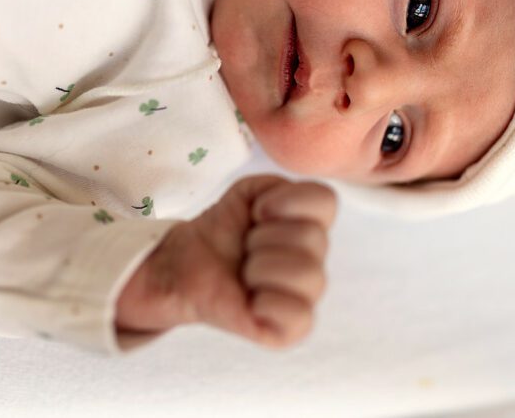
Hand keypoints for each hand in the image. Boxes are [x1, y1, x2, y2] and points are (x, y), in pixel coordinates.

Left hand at [115, 174, 336, 347]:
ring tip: (246, 273)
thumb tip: (275, 213)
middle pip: (313, 237)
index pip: (326, 201)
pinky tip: (251, 299)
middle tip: (246, 248)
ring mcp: (305, 296)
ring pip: (308, 274)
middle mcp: (314, 260)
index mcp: (310, 225)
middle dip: (263, 238)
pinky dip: (267, 303)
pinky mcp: (291, 329)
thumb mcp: (247, 193)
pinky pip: (299, 315)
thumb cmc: (223, 231)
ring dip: (261, 267)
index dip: (287, 201)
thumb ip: (274, 185)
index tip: (257, 212)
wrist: (187, 264)